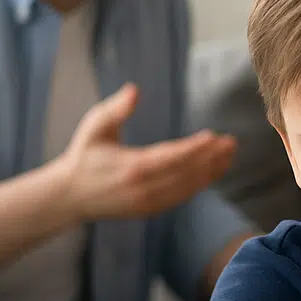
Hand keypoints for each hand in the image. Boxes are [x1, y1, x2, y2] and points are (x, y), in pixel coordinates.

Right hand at [56, 84, 236, 221]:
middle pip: (185, 174)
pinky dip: (199, 184)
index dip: (195, 148)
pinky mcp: (150, 210)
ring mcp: (147, 203)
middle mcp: (143, 189)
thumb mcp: (95, 127)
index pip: (171, 157)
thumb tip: (134, 90)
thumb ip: (115, 109)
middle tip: (231, 142)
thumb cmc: (84, 155)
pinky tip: (213, 170)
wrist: (70, 195)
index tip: (214, 136)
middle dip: (211, 158)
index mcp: (131, 167)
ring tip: (228, 154)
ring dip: (211, 172)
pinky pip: (181, 197)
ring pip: (187, 188)